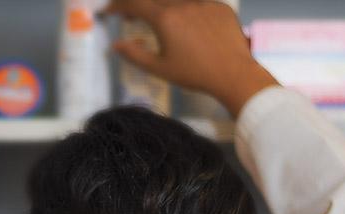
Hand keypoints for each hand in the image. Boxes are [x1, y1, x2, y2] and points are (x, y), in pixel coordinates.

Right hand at [104, 0, 278, 117]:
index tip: (109, 11)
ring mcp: (204, 3)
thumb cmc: (194, 74)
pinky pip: (199, 4)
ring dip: (164, 7)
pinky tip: (191, 28)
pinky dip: (188, 11)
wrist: (234, 74)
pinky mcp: (221, 7)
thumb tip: (116, 45)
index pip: (135, 4)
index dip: (118, 6)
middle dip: (139, 5)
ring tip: (163, 22)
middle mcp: (183, 4)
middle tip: (131, 17)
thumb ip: (135, 55)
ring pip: (177, 0)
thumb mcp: (160, 69)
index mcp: (165, 19)